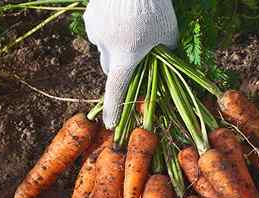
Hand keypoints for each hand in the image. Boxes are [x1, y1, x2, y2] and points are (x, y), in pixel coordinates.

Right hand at [84, 0, 177, 128]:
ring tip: (132, 26)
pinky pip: (99, 30)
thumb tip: (161, 61)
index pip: (117, 90)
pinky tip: (121, 16)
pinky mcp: (90, 18)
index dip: (113, 108)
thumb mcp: (169, 34)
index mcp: (126, 58)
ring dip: (116, 45)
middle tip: (135, 57)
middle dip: (119, 68)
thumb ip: (164, 52)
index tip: (109, 124)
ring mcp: (95, 33)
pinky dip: (109, 28)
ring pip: (104, 48)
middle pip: (110, 69)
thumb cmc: (156, 8)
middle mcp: (106, 49)